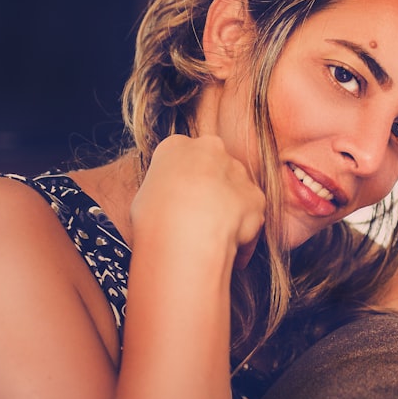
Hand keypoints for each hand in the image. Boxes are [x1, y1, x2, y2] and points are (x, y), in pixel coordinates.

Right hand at [130, 135, 265, 272]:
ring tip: (211, 240)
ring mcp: (237, 172)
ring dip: (227, 211)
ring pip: (234, 191)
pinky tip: (227, 252)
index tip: (178, 204)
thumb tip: (167, 209)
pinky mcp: (256, 197)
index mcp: (176, 146)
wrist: (185, 234)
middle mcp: (211, 149)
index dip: (181, 184)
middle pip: (213, 167)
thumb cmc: (153, 220)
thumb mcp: (141, 199)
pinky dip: (242, 234)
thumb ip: (160, 194)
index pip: (181, 158)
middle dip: (209, 190)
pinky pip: (249, 217)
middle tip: (198, 220)